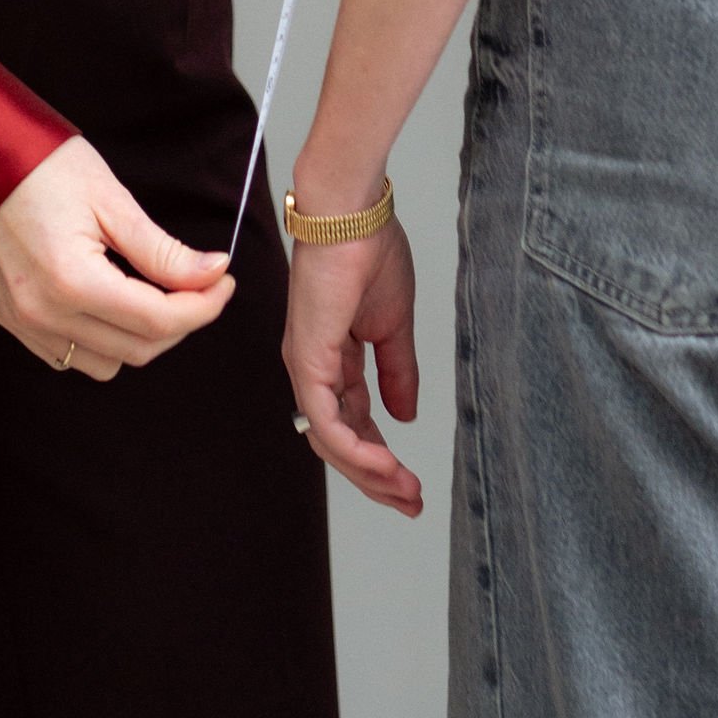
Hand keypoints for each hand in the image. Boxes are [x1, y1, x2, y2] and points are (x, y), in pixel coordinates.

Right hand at [0, 135, 233, 380]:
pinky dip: (102, 339)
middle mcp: (43, 313)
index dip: (204, 306)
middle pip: (138, 349)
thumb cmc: (43, 166)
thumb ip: (163, 250)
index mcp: (71, 280)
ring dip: (141, 337)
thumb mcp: (111, 199)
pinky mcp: (9, 320)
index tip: (224, 281)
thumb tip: (214, 273)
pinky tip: (111, 300)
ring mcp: (22, 322)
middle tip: (201, 283)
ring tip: (154, 292)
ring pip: (106, 363)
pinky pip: (69, 354)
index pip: (158, 320)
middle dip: (181, 321)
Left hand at [283, 222, 423, 516]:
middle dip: (376, 477)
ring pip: (330, 440)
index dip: (381, 455)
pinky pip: (326, 421)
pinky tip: (385, 463)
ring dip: (370, 471)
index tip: (412, 483)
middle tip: (411, 502)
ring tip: (405, 490)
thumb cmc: (369, 251)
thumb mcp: (394, 326)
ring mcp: (306, 365)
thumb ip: (397, 372)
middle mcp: (312, 367)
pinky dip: (355, 449)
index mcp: (332, 357)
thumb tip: (406, 414)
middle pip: (339, 440)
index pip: (353, 421)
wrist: (354, 215)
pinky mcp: (306, 359)